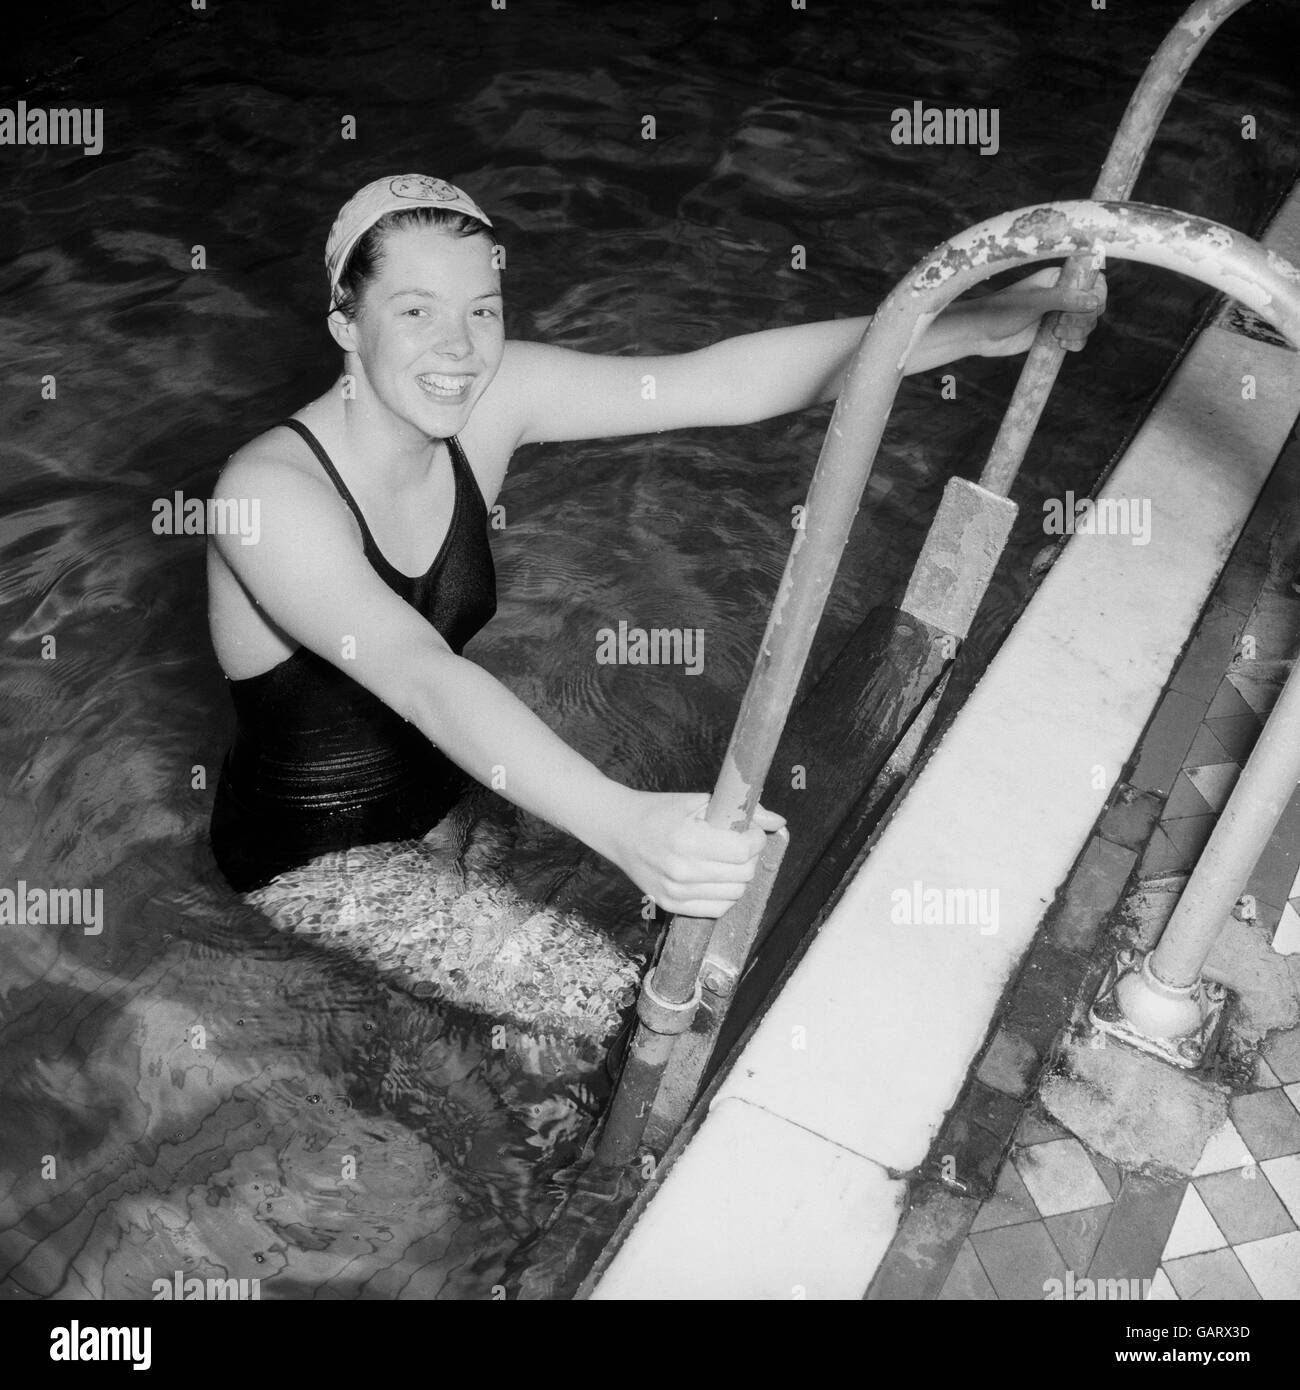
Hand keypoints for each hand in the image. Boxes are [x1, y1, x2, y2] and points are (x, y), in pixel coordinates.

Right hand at [603, 789, 785, 918]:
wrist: (618, 830)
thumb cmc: (659, 811)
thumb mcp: (698, 801)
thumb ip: (740, 810)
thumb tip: (778, 821)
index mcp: (687, 840)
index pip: (742, 851)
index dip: (754, 839)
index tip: (749, 830)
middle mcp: (681, 871)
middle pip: (742, 874)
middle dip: (749, 856)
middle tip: (738, 843)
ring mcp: (675, 893)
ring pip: (734, 894)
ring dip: (739, 876)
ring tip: (726, 860)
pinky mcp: (671, 906)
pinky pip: (717, 910)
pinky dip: (725, 895)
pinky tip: (716, 877)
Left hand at [963, 265, 1106, 357]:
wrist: (980, 334)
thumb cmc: (1001, 311)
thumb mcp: (1033, 302)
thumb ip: (1063, 299)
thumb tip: (1094, 301)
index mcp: (1059, 279)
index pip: (1093, 280)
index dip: (1097, 293)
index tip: (1089, 305)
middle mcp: (1063, 295)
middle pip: (1094, 305)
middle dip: (1084, 318)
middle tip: (1061, 325)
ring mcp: (1059, 315)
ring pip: (1087, 323)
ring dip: (1079, 332)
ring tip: (1057, 336)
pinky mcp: (1054, 334)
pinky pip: (1077, 339)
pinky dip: (1076, 343)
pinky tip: (1062, 345)